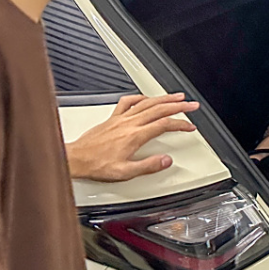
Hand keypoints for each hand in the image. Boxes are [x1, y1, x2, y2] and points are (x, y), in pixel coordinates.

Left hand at [66, 93, 199, 181]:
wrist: (76, 159)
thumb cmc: (97, 165)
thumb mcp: (125, 173)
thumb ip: (148, 166)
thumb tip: (166, 160)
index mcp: (135, 136)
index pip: (164, 124)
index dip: (180, 124)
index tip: (190, 126)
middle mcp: (129, 123)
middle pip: (159, 109)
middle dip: (179, 105)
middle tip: (192, 105)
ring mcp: (121, 118)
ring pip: (147, 102)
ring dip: (164, 98)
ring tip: (177, 96)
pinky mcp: (112, 118)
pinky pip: (128, 102)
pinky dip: (140, 97)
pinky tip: (146, 98)